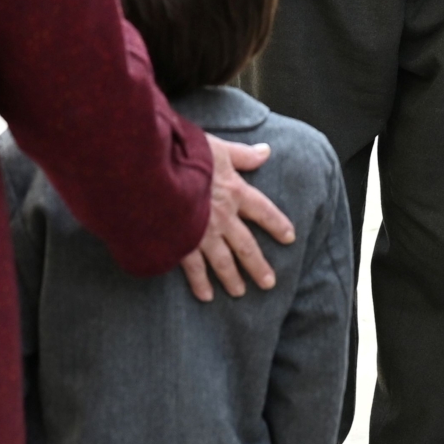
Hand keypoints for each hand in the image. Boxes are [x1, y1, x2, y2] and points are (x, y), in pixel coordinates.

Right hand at [179, 136, 295, 302]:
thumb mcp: (217, 148)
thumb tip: (266, 151)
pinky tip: (205, 295)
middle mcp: (223, 217)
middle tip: (268, 283)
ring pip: (223, 262)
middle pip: (246, 246)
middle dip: (258, 266)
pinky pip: (194, 268)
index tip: (289, 238)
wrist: (154, 171)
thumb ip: (242, 154)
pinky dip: (200, 283)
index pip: (263, 211)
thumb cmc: (185, 154)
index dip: (277, 224)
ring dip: (232, 278)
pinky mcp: (182, 243)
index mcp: (234, 191)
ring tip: (239, 293)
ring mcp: (203, 233)